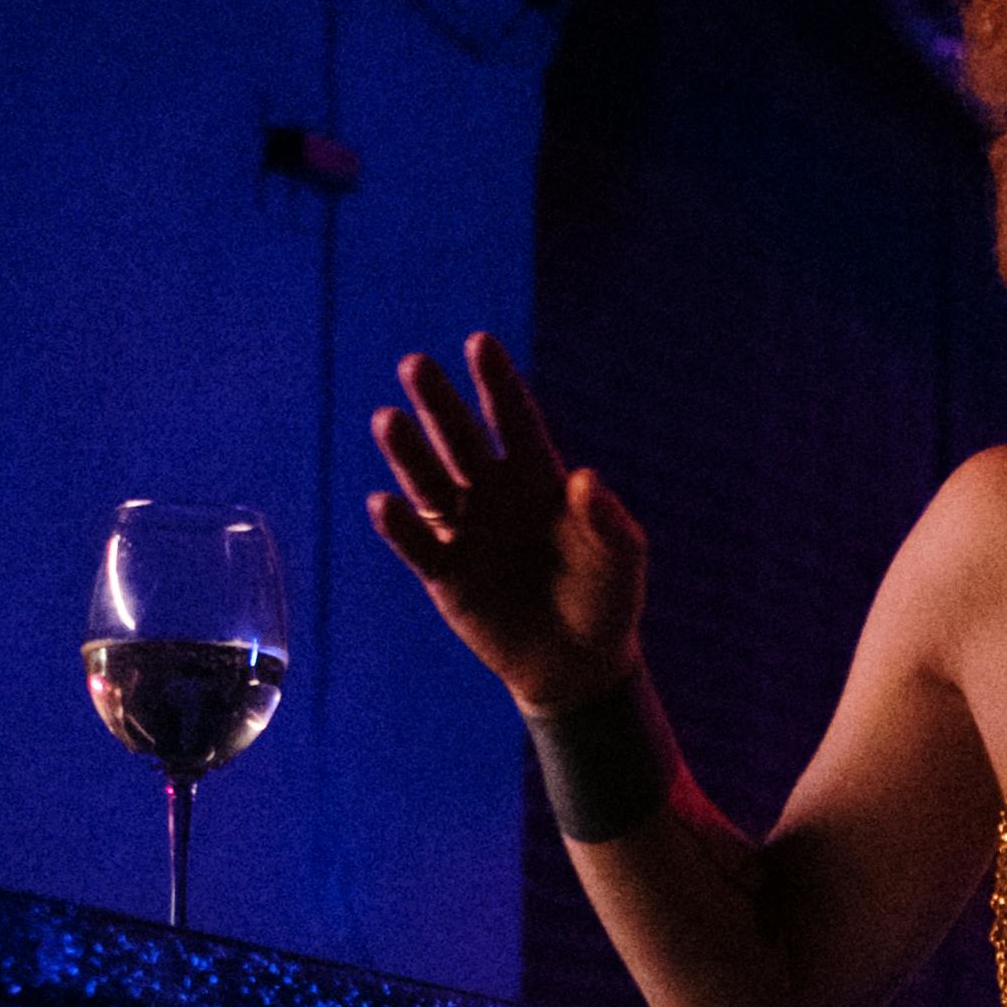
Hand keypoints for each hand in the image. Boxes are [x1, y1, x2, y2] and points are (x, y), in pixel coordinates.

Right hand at [365, 333, 647, 715]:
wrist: (577, 663)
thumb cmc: (605, 600)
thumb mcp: (621, 559)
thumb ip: (607, 520)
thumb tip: (585, 478)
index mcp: (537, 477)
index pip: (513, 420)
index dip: (496, 384)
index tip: (480, 344)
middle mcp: (493, 494)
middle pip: (460, 439)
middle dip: (439, 403)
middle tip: (415, 364)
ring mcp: (465, 531)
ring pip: (430, 483)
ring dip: (408, 453)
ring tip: (387, 419)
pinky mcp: (444, 574)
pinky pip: (418, 545)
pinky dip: (400, 526)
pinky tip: (384, 503)